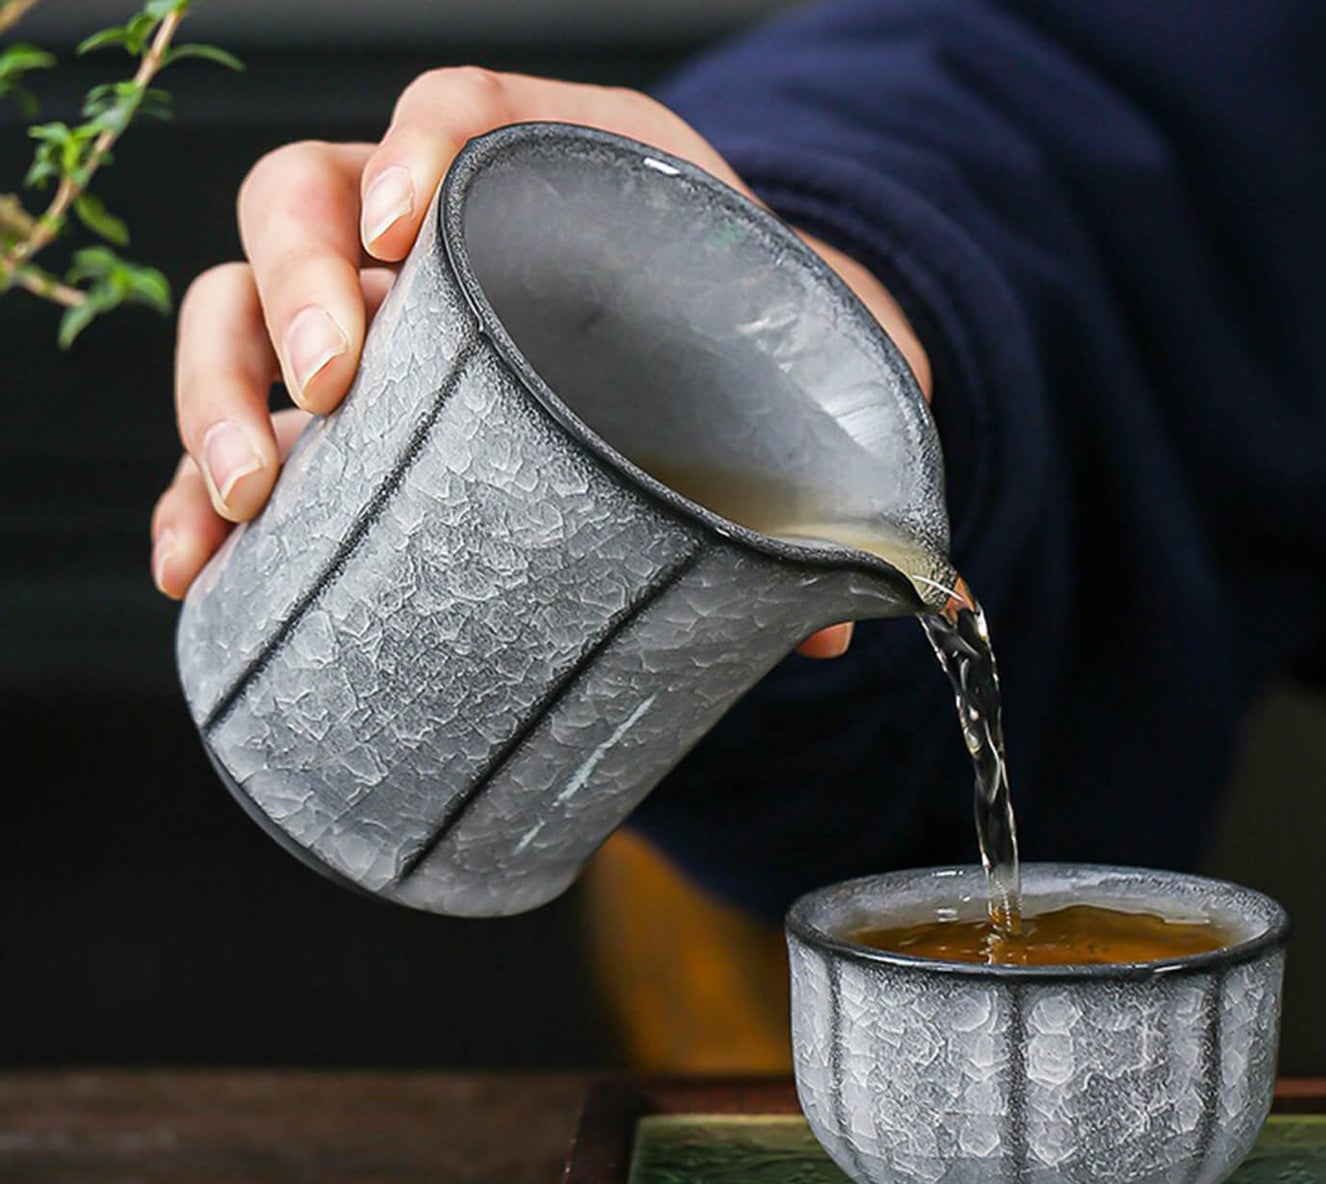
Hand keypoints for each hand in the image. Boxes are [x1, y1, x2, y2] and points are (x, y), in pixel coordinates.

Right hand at [151, 68, 931, 660]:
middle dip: (296, 289)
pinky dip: (204, 491)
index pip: (457, 109)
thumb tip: (825, 633)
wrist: (722, 380)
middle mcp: (441, 231)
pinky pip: (249, 427)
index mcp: (559, 173)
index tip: (401, 229)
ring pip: (243, 304)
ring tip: (248, 496)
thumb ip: (813, 470)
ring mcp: (379, 319)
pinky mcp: (351, 415)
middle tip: (329, 393)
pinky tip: (200, 563)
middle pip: (305, 197)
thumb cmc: (746, 356)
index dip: (413, 149)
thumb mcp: (785, 379)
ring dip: (220, 391)